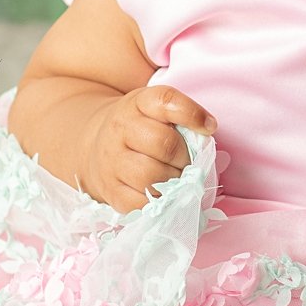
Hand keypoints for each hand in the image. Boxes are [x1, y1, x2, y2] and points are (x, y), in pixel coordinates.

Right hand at [79, 84, 215, 213]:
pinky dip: (160, 202)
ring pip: (152, 177)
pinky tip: (164, 193)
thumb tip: (207, 131)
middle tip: (188, 161)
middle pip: (164, 144)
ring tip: (177, 178)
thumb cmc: (138, 126)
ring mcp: (112, 162)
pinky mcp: (111, 191)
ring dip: (174, 181)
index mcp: (136, 103)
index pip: (166, 102)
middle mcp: (120, 130)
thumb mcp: (156, 108)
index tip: (209, 127)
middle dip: (186, 156)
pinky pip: (141, 203)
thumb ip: (182, 114)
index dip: (193, 115)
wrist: (96, 144)